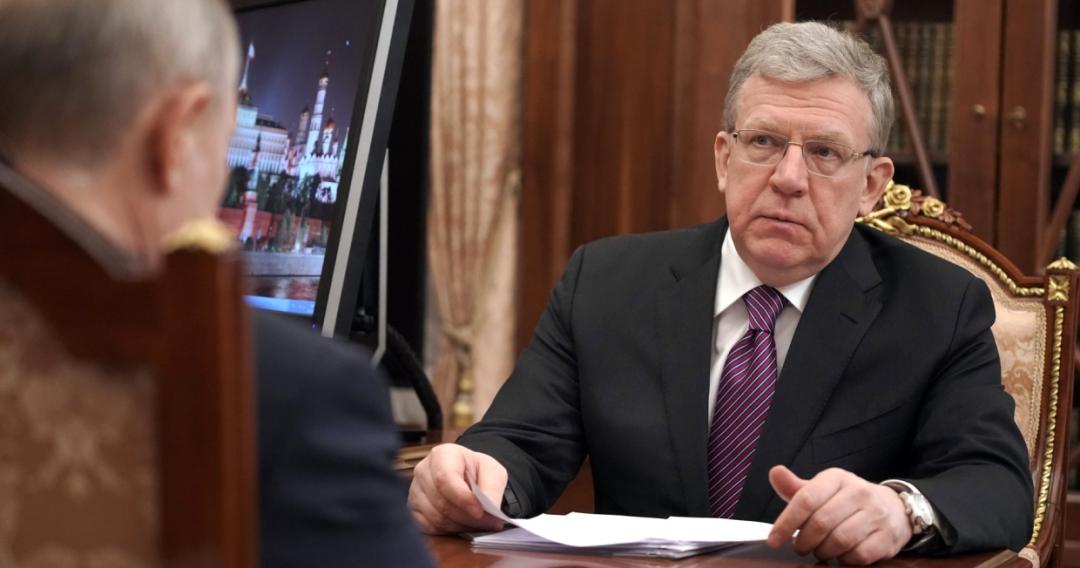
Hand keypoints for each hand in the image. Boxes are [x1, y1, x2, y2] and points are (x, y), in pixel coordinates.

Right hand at [408, 443, 508, 534]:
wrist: (467, 476)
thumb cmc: (476, 471)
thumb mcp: (493, 472)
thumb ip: (492, 488)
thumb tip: (490, 507)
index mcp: (442, 454)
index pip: (445, 479)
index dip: (463, 498)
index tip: (480, 511)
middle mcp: (423, 471)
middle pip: (442, 502)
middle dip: (467, 516)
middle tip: (487, 522)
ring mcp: (415, 491)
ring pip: (436, 518)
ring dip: (460, 525)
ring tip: (477, 522)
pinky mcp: (413, 510)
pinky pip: (429, 528)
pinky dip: (449, 531)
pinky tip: (461, 524)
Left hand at [766, 466, 911, 563]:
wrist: (894, 509)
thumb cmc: (846, 501)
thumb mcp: (822, 490)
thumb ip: (796, 488)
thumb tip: (775, 473)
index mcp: (837, 478)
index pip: (806, 499)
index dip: (786, 522)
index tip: (773, 540)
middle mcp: (859, 492)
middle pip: (821, 523)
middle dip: (804, 541)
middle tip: (799, 548)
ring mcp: (876, 514)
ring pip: (839, 540)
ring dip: (822, 551)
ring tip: (818, 551)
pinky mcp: (887, 537)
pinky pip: (858, 555)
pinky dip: (843, 560)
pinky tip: (839, 556)